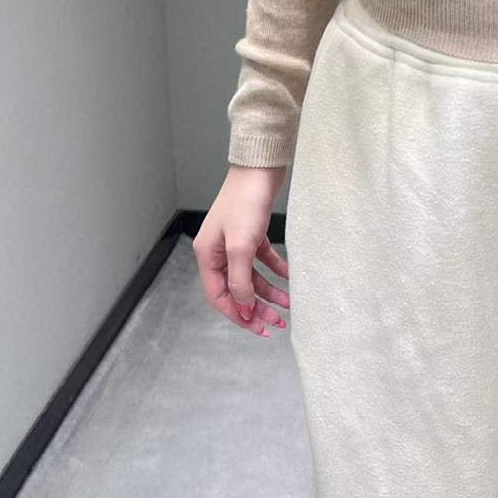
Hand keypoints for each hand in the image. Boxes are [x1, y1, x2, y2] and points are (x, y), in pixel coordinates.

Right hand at [193, 165, 290, 336]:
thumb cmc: (245, 202)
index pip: (219, 296)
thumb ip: (240, 280)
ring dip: (269, 291)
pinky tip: (290, 277)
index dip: (238, 314)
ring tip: (289, 303)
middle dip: (256, 307)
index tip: (259, 328)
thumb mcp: (241, 246)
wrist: (259, 169)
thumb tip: (242, 306)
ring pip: (251, 277)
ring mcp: (234, 243)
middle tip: (277, 323)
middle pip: (236, 289)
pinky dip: (275, 270)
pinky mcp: (251, 233)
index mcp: (207, 255)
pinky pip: (262, 260)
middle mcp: (217, 251)